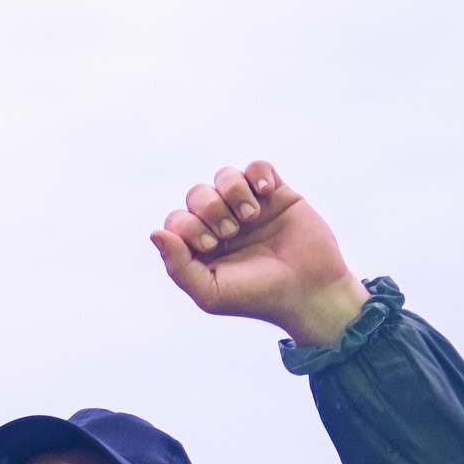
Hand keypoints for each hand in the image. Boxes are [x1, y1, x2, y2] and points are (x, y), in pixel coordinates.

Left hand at [150, 161, 369, 346]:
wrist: (309, 291)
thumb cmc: (257, 297)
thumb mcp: (209, 291)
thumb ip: (178, 266)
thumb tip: (155, 233)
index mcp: (201, 246)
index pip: (176, 219)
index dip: (187, 225)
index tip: (211, 245)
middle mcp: (222, 224)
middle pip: (197, 193)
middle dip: (209, 208)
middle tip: (230, 231)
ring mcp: (249, 207)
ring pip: (225, 175)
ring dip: (232, 191)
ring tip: (250, 215)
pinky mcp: (278, 195)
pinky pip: (257, 166)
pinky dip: (257, 174)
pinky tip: (265, 193)